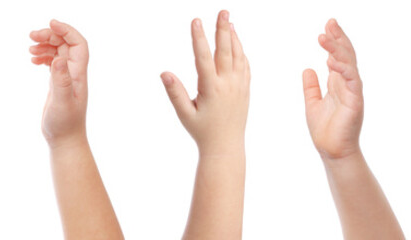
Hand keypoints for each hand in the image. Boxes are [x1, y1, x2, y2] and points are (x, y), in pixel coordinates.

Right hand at [30, 20, 88, 143]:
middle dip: (50, 36)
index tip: (51, 23)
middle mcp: (74, 74)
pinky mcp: (58, 84)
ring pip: (58, 52)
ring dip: (45, 45)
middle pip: (66, 44)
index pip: (78, 44)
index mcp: (78, 74)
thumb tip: (59, 59)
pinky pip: (53, 63)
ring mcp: (66, 78)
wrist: (65, 140)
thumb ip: (61, 81)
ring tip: (29, 48)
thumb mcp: (62, 102)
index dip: (67, 30)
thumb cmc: (64, 125)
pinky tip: (33, 59)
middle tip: (31, 36)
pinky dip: (43, 57)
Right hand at [161, 10, 248, 149]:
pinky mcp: (245, 90)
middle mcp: (228, 85)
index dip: (199, 38)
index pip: (203, 58)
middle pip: (226, 51)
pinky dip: (241, 52)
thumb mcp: (185, 114)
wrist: (226, 146)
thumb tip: (165, 73)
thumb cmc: (202, 131)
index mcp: (211, 89)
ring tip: (229, 22)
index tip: (196, 21)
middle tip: (223, 11)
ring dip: (233, 38)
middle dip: (223, 29)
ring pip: (238, 56)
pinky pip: (245, 66)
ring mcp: (239, 86)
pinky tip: (236, 43)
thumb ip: (175, 93)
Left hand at [302, 19, 362, 160]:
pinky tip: (331, 59)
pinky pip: (351, 80)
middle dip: (338, 38)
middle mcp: (348, 84)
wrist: (332, 151)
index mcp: (338, 83)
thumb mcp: (312, 103)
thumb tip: (307, 69)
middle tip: (329, 23)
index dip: (333, 42)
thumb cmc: (325, 130)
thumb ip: (311, 86)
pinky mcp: (355, 101)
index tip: (325, 28)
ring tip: (325, 36)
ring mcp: (353, 91)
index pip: (338, 57)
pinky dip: (342, 68)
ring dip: (338, 49)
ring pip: (349, 64)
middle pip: (346, 55)